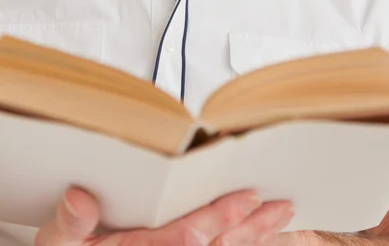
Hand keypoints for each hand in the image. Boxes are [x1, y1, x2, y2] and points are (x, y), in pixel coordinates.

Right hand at [35, 187, 293, 245]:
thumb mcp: (58, 243)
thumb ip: (68, 224)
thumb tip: (80, 199)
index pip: (185, 237)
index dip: (218, 217)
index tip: (246, 197)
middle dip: (249, 227)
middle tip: (280, 204)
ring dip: (253, 236)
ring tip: (280, 216)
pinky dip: (241, 243)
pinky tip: (257, 233)